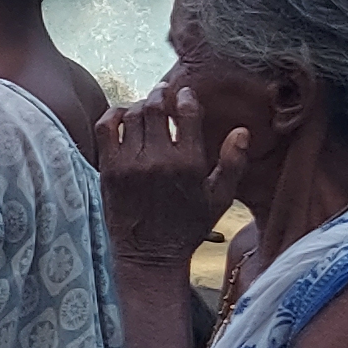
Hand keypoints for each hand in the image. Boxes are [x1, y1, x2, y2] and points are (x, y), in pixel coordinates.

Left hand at [99, 85, 248, 265]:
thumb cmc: (188, 227)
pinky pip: (105, 129)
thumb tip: (241, 130)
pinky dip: (112, 115)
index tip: (185, 94)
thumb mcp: (220, 198)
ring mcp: (130, 164)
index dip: (185, 97)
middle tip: (163, 93)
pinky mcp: (109, 170)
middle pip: (155, 108)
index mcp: (189, 163)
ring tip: (145, 108)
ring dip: (138, 105)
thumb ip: (233, 163)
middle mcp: (159, 160)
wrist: (150, 255)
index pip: (186, 113)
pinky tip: (122, 116)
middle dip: (160, 95)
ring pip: (131, 115)